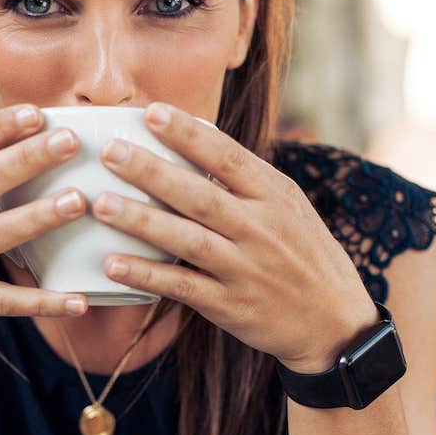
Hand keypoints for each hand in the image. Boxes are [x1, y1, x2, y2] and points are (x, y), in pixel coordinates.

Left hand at [92, 103, 380, 371]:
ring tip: (100, 204)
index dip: (189, 134)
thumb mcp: (289, 207)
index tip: (152, 112)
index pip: (227, 157)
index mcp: (274, 196)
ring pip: (186, 240)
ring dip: (140, 222)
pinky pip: (182, 287)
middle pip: (198, 195)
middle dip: (151, 172)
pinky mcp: (230, 306)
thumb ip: (247, 180)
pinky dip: (147, 275)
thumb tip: (198, 138)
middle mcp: (260, 229)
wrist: (334, 322)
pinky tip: (113, 265)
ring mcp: (244, 269)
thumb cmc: (303, 255)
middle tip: (110, 152)